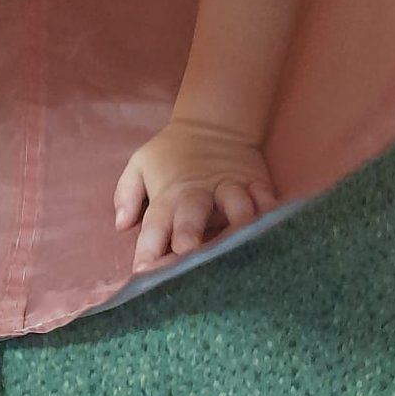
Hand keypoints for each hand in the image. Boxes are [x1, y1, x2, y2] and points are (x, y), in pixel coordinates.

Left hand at [114, 118, 276, 271]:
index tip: (144, 272)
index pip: (155, 223)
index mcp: (169, 193)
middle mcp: (200, 193)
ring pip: (237, 205)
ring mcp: (231, 187)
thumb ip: (127, 194)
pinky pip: (267, 199)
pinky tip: (274, 231)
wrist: (214, 123)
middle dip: (190, 234)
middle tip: (187, 255)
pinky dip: (271, 214)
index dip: (149, 248)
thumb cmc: (172, 153)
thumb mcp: (140, 164)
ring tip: (240, 244)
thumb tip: (120, 224)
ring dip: (237, 225)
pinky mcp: (256, 183)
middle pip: (194, 214)